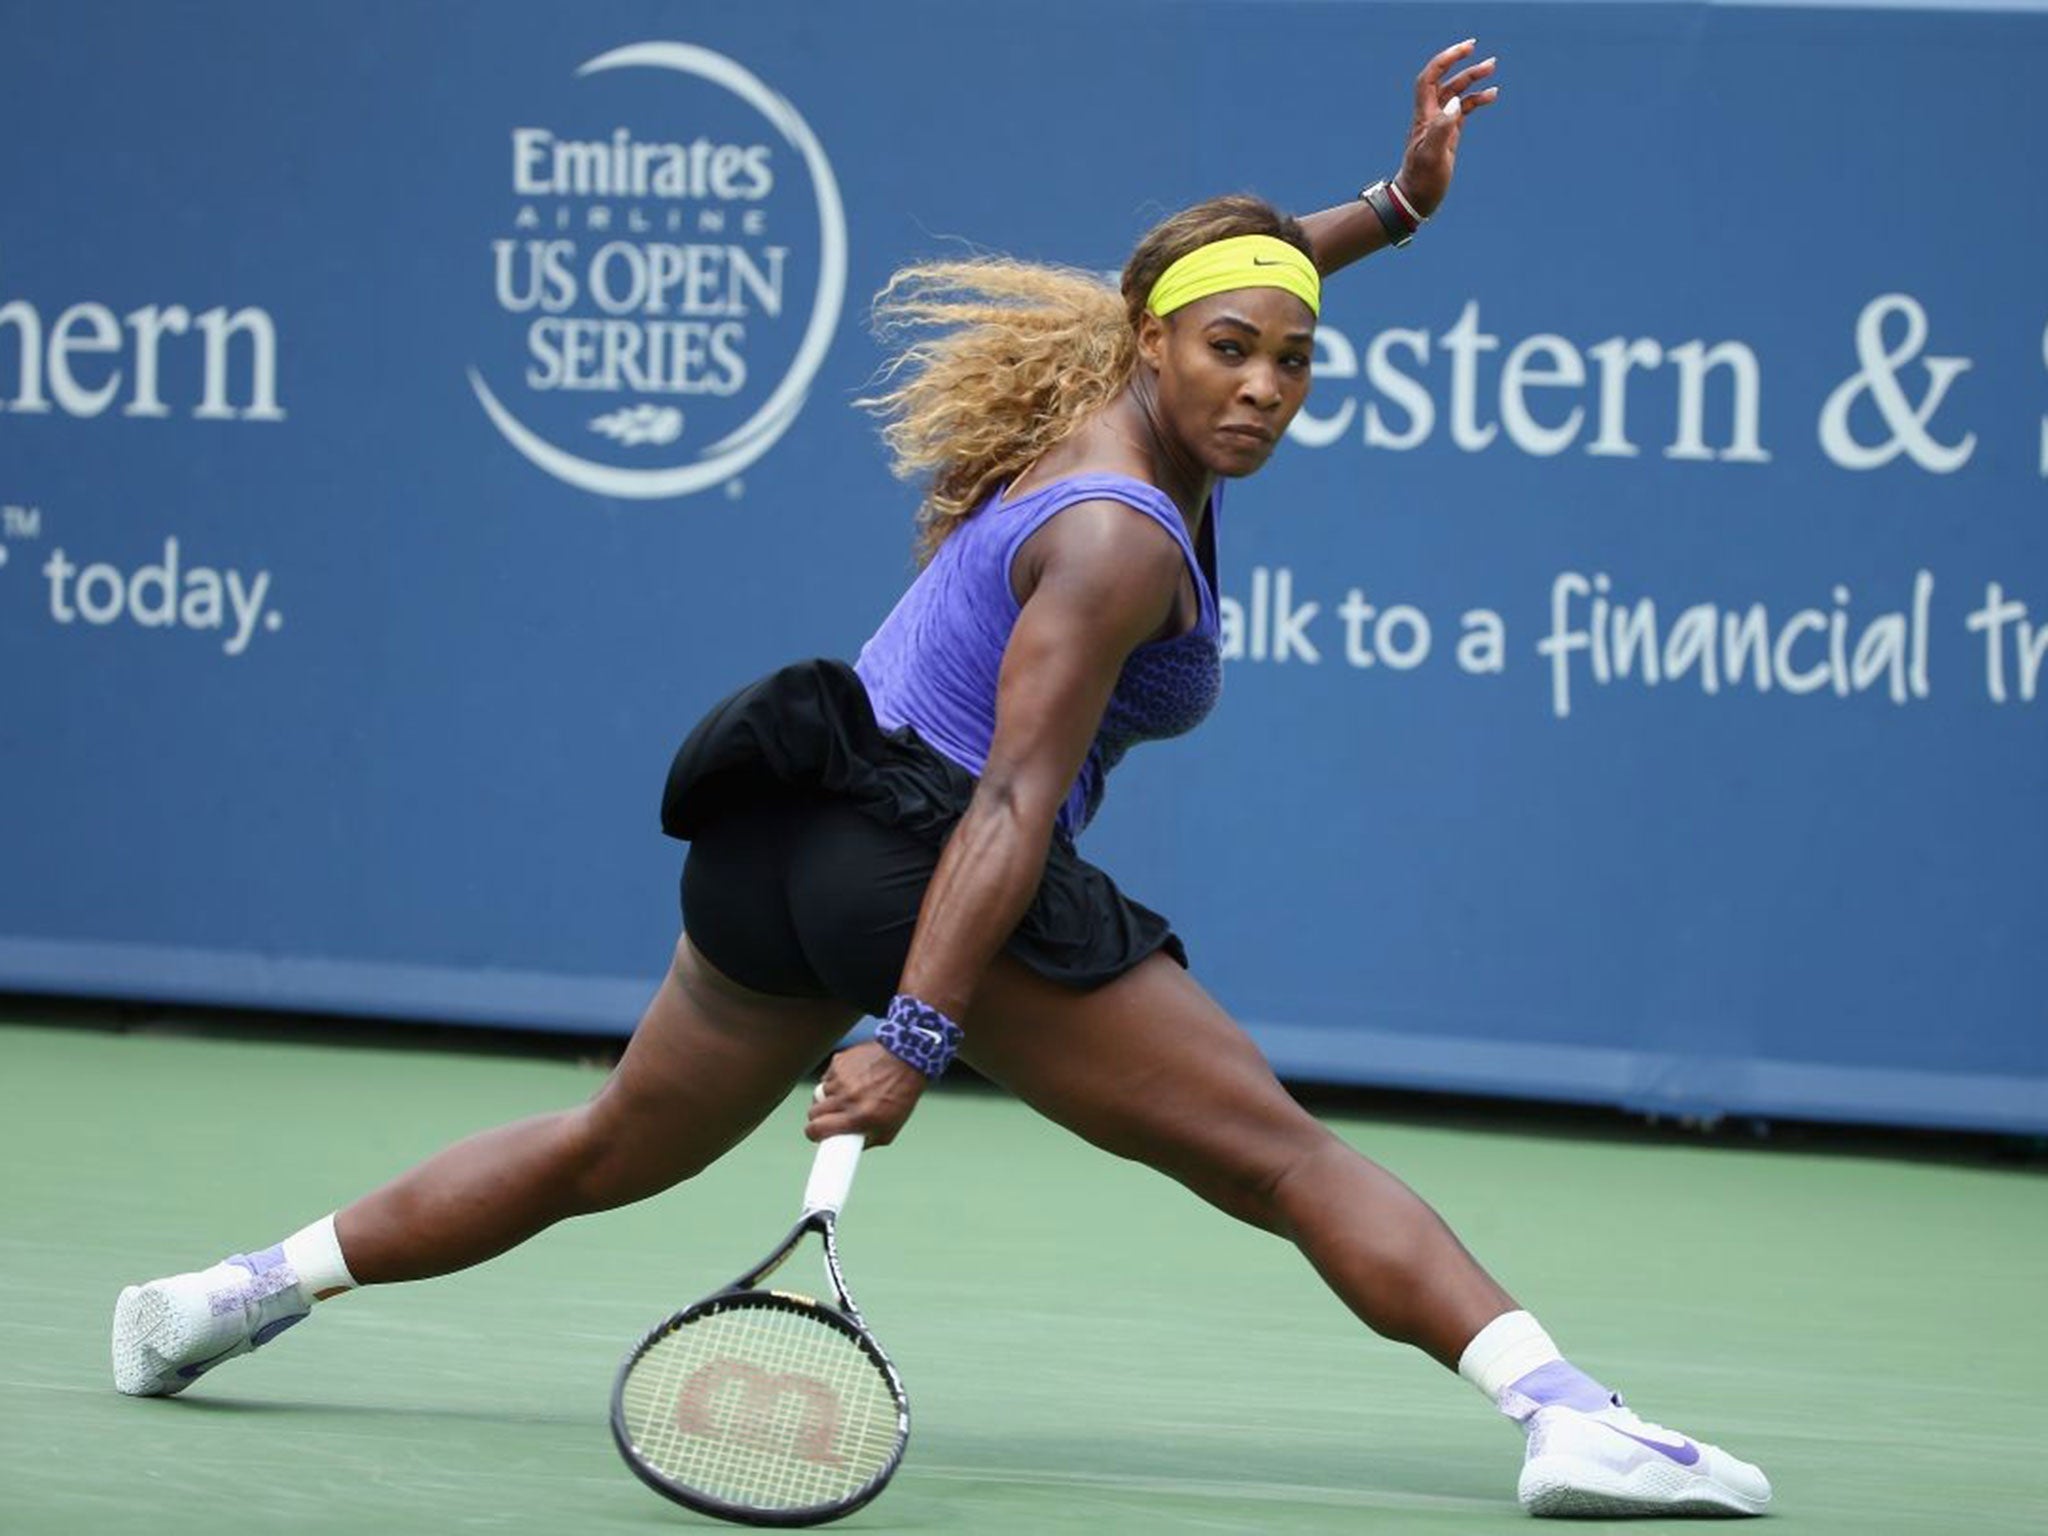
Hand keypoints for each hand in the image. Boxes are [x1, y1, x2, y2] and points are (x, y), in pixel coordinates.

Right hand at [806, 1041, 927, 1146]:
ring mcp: (841, 1078)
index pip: (818, 1129)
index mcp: (858, 1117)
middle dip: (819, 1118)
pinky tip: (852, 1079)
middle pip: (813, 1113)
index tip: (816, 1135)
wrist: (907, 1059)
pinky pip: (827, 1077)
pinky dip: (835, 1081)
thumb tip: (847, 1146)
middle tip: (830, 1118)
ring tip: (849, 1095)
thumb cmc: (901, 1095)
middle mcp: (847, 1097)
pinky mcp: (839, 1062)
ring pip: (819, 1094)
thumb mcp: (890, 1128)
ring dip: (829, 1098)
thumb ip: (867, 1141)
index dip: (814, 1134)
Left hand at [1396, 39, 1500, 218]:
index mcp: (1424, 117)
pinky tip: (1492, 95)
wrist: (1415, 200)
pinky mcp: (1449, 135)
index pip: (1430, 79)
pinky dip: (1476, 101)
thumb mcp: (1431, 156)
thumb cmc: (1421, 181)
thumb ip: (1442, 128)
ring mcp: (1440, 125)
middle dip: (1463, 66)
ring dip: (1473, 81)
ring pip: (1457, 95)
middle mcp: (1430, 116)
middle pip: (1446, 82)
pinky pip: (1463, 111)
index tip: (1465, 49)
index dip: (1445, 60)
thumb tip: (1456, 102)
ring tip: (1492, 69)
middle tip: (1484, 55)